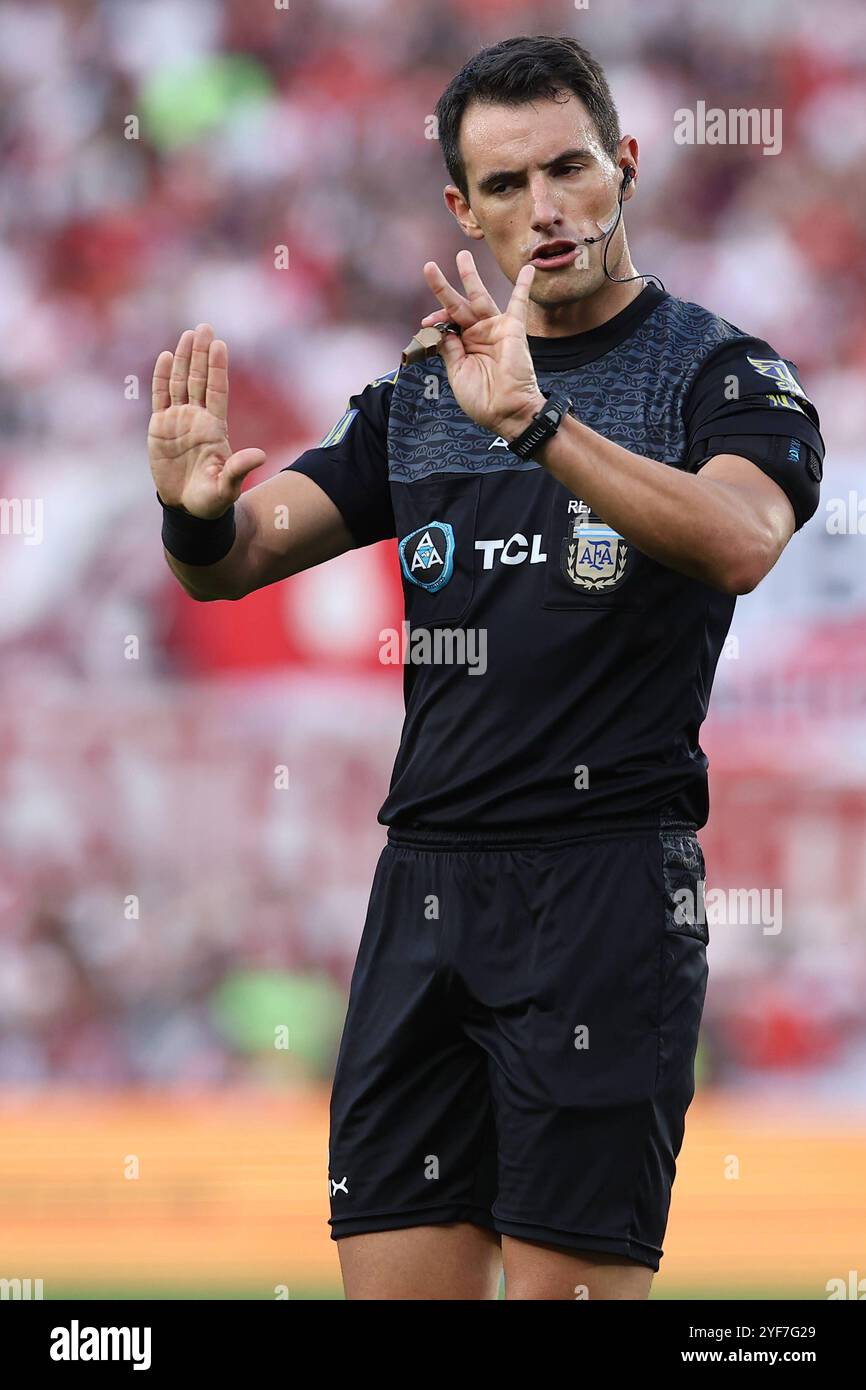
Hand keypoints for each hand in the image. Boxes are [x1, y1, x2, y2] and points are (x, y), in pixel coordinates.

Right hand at [148, 323, 265, 518]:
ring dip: (184, 359)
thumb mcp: (227, 486)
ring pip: (180, 383)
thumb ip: (240, 469)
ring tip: (188, 335)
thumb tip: (261, 456)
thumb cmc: (212, 500)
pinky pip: (160, 397)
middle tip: (204, 327)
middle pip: (199, 379)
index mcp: (215, 428)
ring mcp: (178, 420)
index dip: (218, 368)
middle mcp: (198, 419)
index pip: (217, 391)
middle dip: (201, 354)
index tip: (220, 345)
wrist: (188, 509)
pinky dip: (162, 377)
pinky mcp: (160, 428)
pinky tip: (167, 357)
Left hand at [420, 250, 546, 439]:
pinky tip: (528, 269)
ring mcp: (495, 330)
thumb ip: (448, 348)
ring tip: (462, 255)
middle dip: (442, 287)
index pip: (446, 324)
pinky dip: (524, 286)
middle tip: (428, 266)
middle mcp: (478, 335)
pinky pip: (519, 303)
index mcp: (464, 347)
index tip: (427, 323)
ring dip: (470, 276)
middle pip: (457, 305)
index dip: (435, 320)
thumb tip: (438, 327)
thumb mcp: (457, 373)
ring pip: (479, 297)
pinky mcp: (512, 329)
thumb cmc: (482, 399)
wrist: (507, 411)